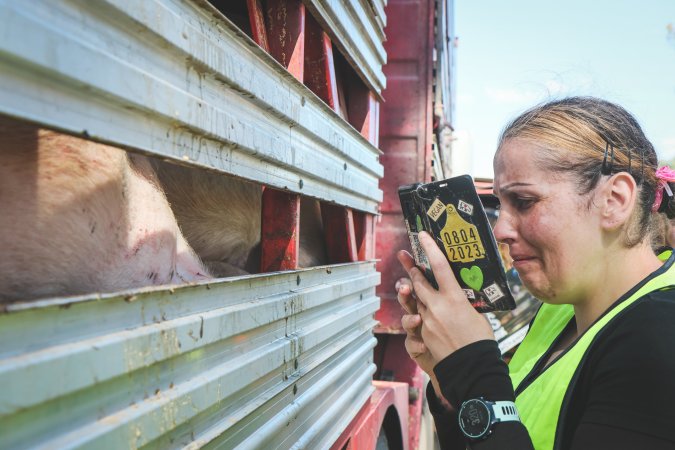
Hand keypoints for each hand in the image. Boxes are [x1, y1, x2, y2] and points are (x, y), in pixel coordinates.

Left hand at [398, 231, 493, 363]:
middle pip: (418, 281)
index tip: (422, 236)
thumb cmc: (480, 340)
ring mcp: (427, 319)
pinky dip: (421, 313)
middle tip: (404, 255)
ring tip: (409, 281)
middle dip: (411, 268)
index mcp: (453, 297)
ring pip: (416, 299)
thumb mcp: (476, 314)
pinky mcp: (422, 332)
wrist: (470, 367)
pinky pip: (419, 318)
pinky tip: (424, 313)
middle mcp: (436, 305)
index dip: (429, 248)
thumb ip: (464, 302)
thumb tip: (460, 295)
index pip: (438, 266)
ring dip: (413, 290)